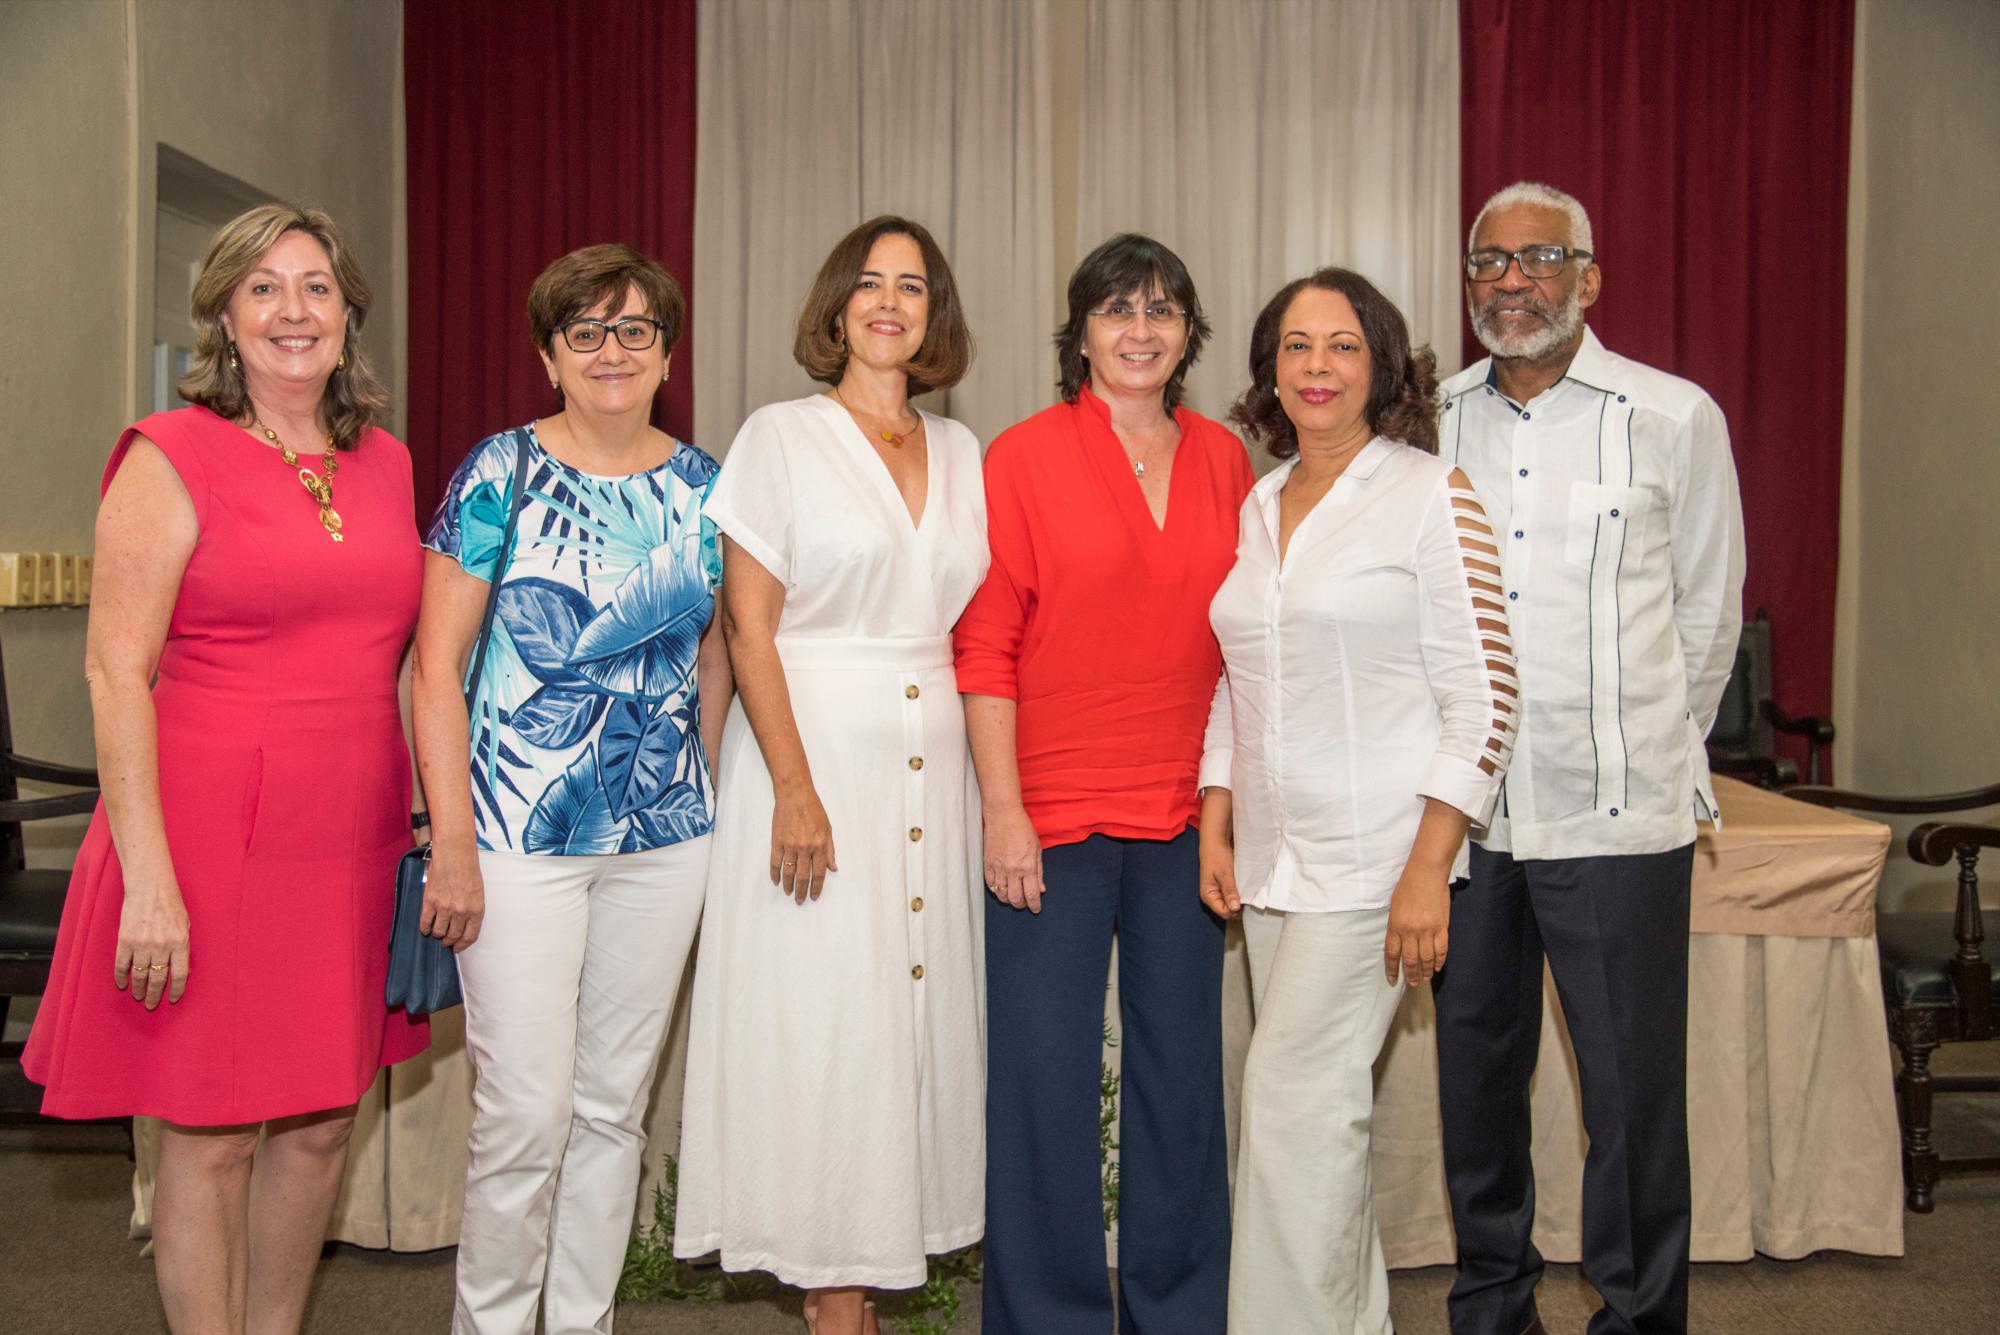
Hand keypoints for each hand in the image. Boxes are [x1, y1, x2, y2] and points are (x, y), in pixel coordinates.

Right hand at [113, 876, 189, 1008]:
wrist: (150, 887)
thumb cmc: (171, 904)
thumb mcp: (185, 925)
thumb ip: (183, 947)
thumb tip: (183, 970)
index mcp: (180, 942)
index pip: (180, 975)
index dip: (176, 990)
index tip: (172, 999)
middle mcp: (161, 946)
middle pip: (158, 979)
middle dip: (155, 995)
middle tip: (151, 1005)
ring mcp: (142, 944)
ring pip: (139, 976)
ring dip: (138, 989)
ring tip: (138, 997)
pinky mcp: (125, 940)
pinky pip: (122, 965)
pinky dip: (121, 977)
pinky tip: (122, 984)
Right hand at [421, 845, 485, 950]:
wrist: (455, 854)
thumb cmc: (468, 870)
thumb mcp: (478, 892)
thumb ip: (472, 910)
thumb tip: (463, 925)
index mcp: (476, 909)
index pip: (470, 936)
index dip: (463, 944)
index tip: (457, 948)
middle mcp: (461, 911)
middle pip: (453, 936)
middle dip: (449, 941)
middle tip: (446, 942)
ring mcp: (445, 907)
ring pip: (438, 931)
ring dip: (436, 935)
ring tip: (436, 933)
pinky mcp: (430, 902)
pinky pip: (425, 922)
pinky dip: (424, 928)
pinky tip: (425, 929)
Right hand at [771, 781, 835, 902]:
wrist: (795, 795)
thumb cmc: (814, 810)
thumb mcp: (828, 828)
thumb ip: (830, 850)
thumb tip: (833, 868)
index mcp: (819, 845)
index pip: (819, 873)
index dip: (817, 887)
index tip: (814, 896)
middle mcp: (805, 848)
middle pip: (802, 876)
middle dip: (802, 891)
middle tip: (800, 901)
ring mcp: (789, 845)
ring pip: (788, 872)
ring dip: (788, 885)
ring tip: (789, 893)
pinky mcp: (777, 841)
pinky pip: (775, 862)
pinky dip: (775, 873)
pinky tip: (776, 881)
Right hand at [982, 803, 1044, 912]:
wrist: (1003, 815)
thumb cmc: (1023, 828)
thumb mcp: (1037, 849)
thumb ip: (1039, 871)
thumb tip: (1041, 889)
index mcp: (1028, 866)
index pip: (1031, 894)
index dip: (1034, 905)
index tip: (1036, 909)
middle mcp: (1013, 870)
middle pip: (1016, 898)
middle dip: (1021, 904)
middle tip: (1024, 903)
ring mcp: (998, 868)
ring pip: (1001, 894)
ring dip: (1008, 900)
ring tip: (1012, 898)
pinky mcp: (987, 864)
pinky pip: (990, 884)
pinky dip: (996, 890)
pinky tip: (1000, 889)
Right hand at [1198, 829, 1240, 918]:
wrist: (1216, 842)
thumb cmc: (1217, 856)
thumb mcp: (1225, 874)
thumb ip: (1229, 891)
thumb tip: (1235, 908)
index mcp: (1208, 896)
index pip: (1224, 913)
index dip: (1235, 909)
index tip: (1245, 900)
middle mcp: (1212, 897)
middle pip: (1228, 912)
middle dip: (1238, 906)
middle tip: (1248, 895)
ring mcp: (1218, 893)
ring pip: (1232, 905)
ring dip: (1240, 901)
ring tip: (1247, 891)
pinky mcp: (1224, 889)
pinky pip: (1233, 898)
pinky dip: (1240, 895)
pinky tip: (1245, 889)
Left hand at [1383, 859, 1450, 984]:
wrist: (1426, 874)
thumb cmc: (1407, 887)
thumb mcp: (1394, 907)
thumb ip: (1395, 926)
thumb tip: (1399, 944)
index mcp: (1395, 926)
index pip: (1392, 954)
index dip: (1392, 969)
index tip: (1393, 979)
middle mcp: (1410, 931)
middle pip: (1410, 960)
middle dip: (1411, 975)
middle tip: (1412, 983)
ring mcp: (1427, 930)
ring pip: (1426, 958)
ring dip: (1425, 971)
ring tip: (1425, 978)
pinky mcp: (1442, 927)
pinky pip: (1441, 950)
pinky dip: (1439, 961)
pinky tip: (1437, 967)